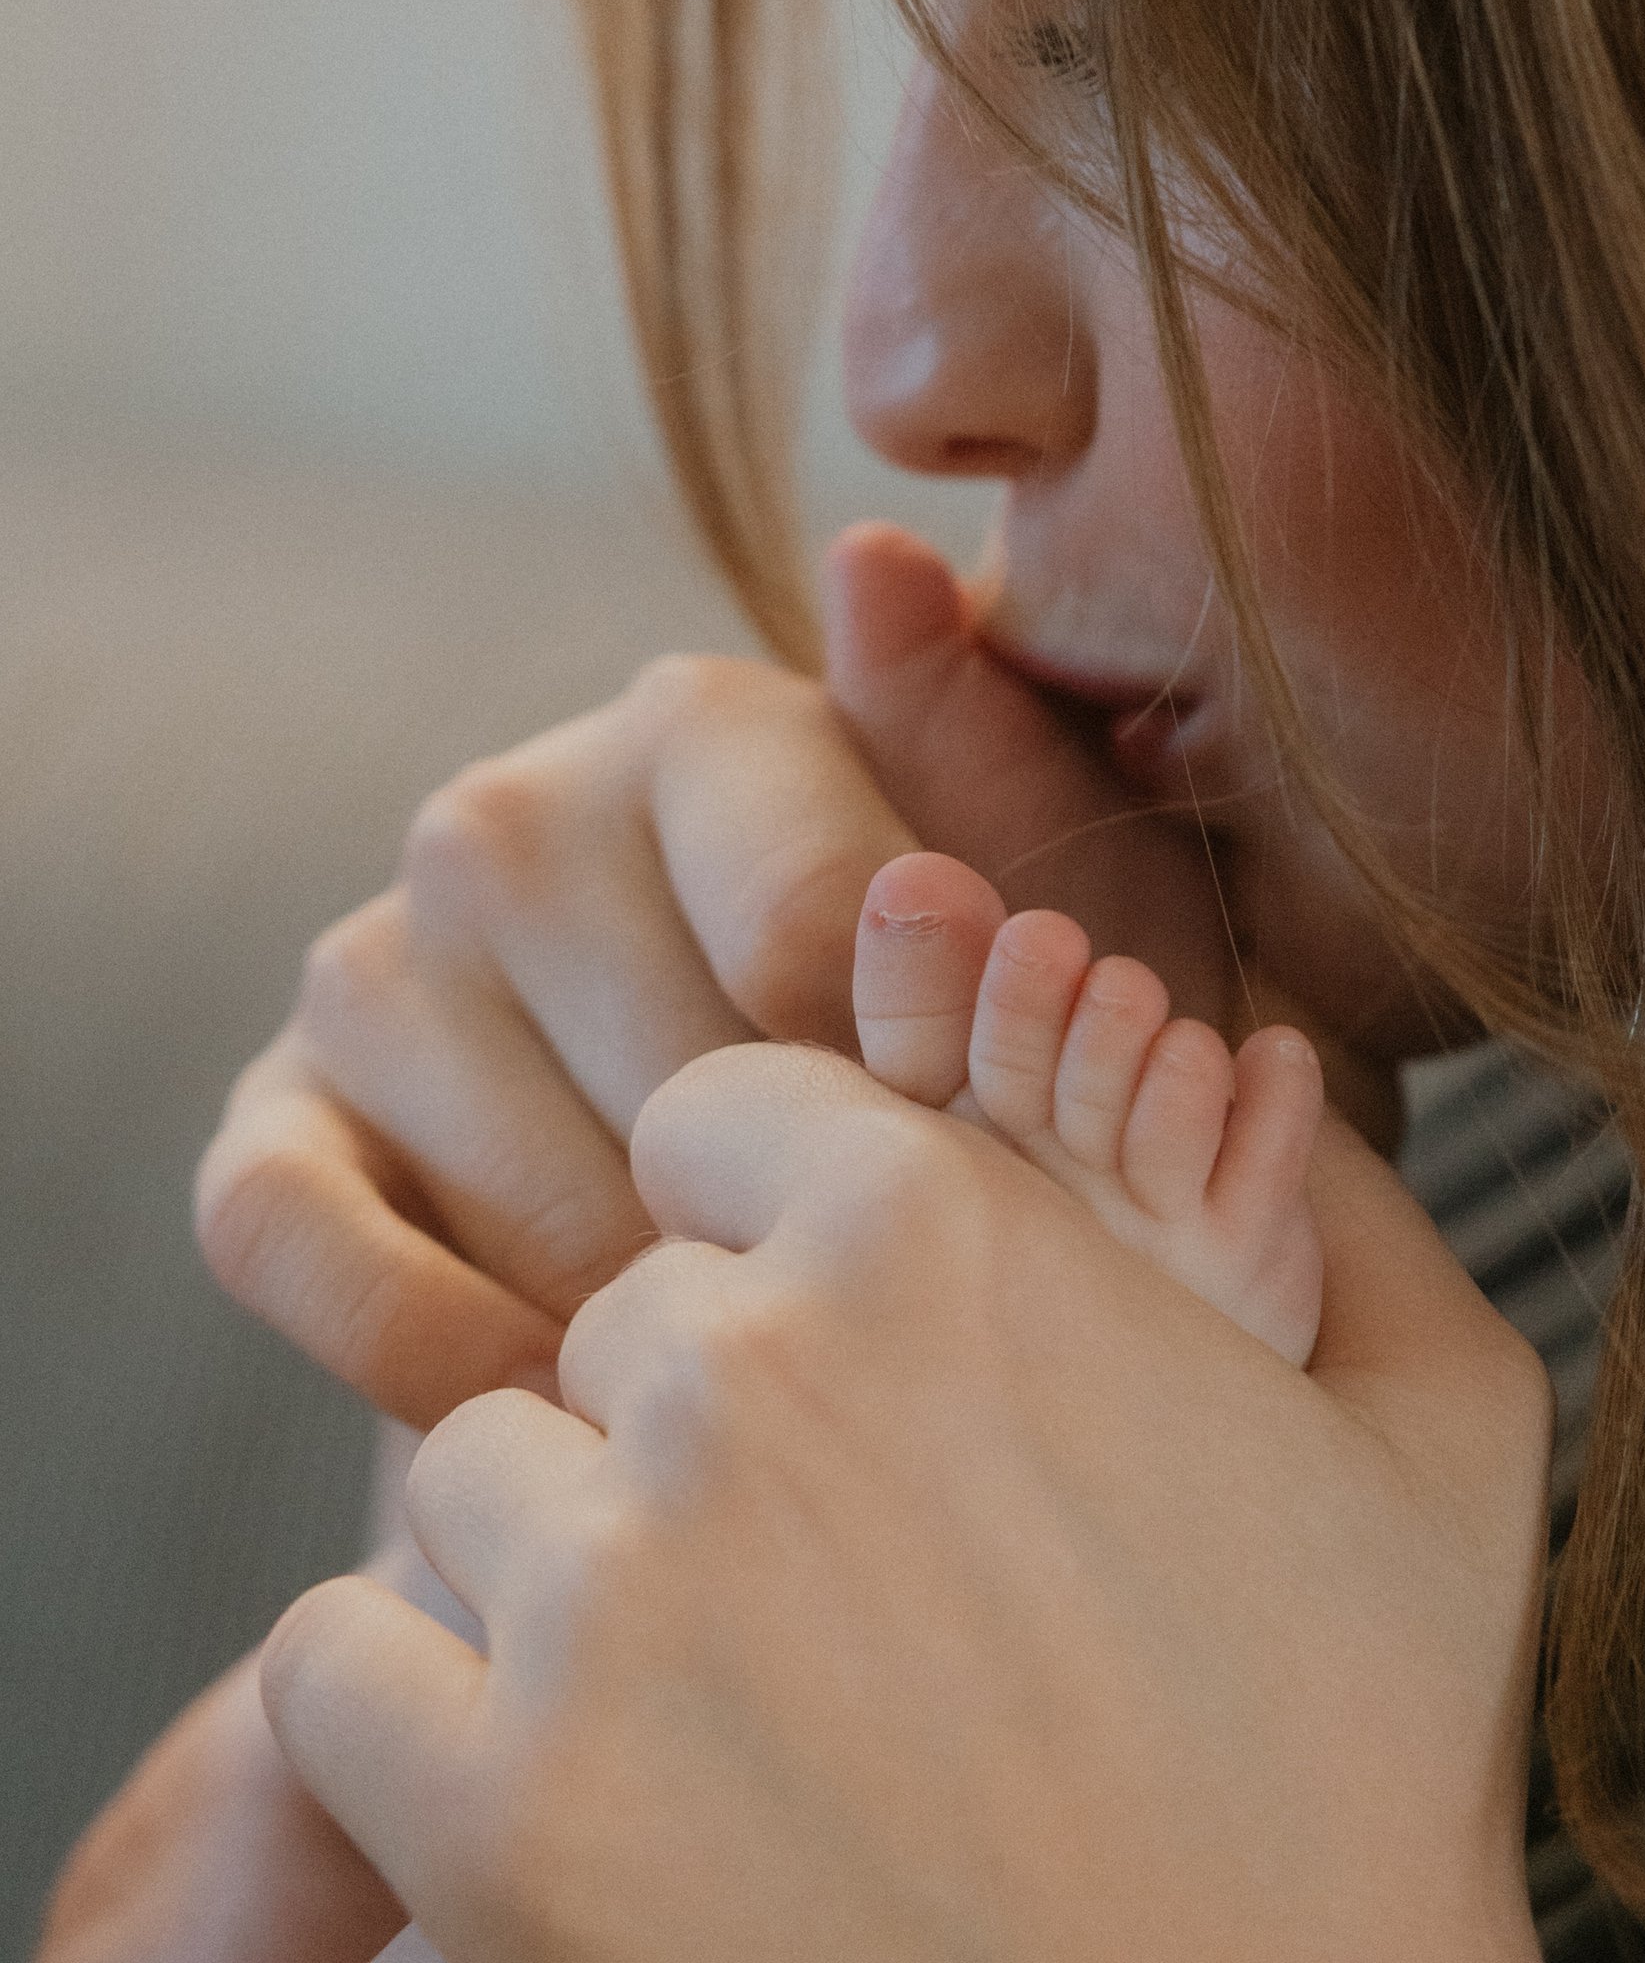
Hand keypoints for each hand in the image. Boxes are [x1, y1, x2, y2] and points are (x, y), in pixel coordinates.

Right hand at [194, 525, 1269, 1432]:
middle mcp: (509, 812)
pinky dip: (428, 1352)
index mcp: (703, 721)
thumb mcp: (1053, 902)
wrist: (826, 1217)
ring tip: (781, 1373)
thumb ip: (981, 749)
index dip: (935, 1101)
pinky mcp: (272, 1122)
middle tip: (908, 1312)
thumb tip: (876, 561)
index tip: (1009, 1179)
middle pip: (681, 1085)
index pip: (825, 939)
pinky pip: (298, 1246)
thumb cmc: (985, 1036)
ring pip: (520, 1189)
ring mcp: (376, 967)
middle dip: (807, 1231)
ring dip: (655, 1321)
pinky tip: (566, 1402)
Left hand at [262, 1044, 1563, 1962]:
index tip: (858, 1386)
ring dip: (563, 1577)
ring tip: (729, 1723)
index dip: (782, 1246)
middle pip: (611, 1321)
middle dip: (698, 1432)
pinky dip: (418, 1729)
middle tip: (833, 1601)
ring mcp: (606, 1596)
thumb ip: (1348, 1201)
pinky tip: (579, 1808)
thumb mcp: (1445, 1437)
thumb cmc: (1364, 1789)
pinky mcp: (494, 1820)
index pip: (719, 1123)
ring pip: (470, 1480)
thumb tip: (1268, 1065)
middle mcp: (747, 1371)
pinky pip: (336, 1665)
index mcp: (941, 1230)